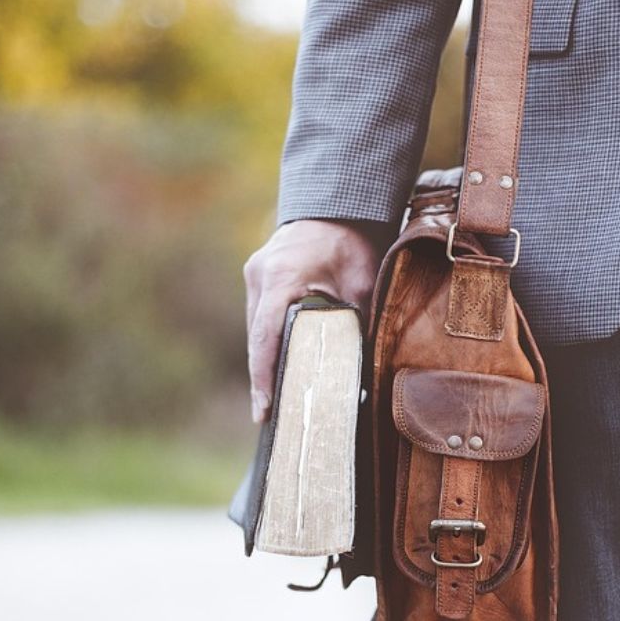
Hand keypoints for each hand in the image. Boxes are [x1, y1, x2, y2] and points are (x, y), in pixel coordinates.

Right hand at [243, 219, 393, 422]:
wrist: (338, 204)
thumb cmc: (353, 241)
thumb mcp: (363, 282)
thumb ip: (358, 322)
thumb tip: (364, 368)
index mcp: (281, 276)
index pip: (265, 336)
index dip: (262, 376)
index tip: (263, 410)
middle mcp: (260, 275)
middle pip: (257, 338)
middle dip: (263, 376)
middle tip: (271, 416)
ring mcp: (255, 274)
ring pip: (256, 329)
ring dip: (265, 359)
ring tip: (274, 399)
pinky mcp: (258, 276)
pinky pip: (260, 316)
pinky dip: (269, 341)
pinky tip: (279, 365)